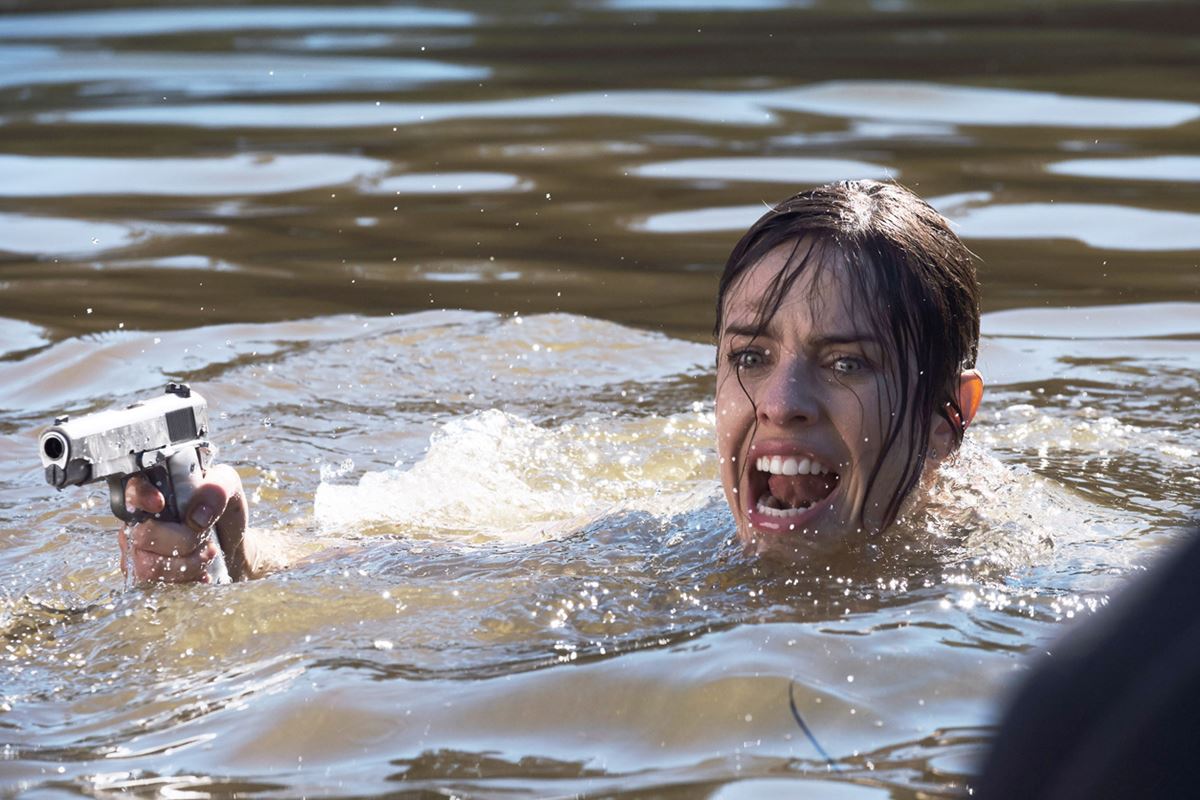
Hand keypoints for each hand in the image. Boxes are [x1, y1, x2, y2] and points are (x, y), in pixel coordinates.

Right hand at [118, 464, 253, 582]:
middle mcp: (137, 522)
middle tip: (206, 540)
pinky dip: (185, 583)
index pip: (132, 489)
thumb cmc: (222, 512)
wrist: (230, 546)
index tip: (160, 504)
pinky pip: (155, 588)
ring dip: (187, 565)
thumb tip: (196, 518)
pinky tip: (200, 574)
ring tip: (207, 556)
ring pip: (148, 567)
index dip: (141, 496)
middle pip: (143, 536)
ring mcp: (136, 552)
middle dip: (184, 541)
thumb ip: (216, 491)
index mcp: (154, 492)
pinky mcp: (145, 578)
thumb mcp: (229, 489)